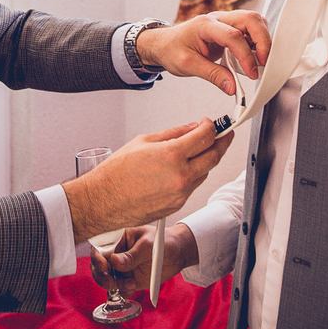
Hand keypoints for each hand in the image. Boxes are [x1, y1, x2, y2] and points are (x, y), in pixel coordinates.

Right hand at [63, 120, 233, 244]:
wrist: (104, 200)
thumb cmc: (117, 172)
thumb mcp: (144, 141)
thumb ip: (173, 134)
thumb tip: (190, 128)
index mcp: (172, 155)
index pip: (206, 137)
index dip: (212, 126)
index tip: (210, 123)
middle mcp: (181, 176)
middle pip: (214, 156)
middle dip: (222, 143)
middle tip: (224, 134)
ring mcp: (181, 193)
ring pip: (205, 172)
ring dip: (206, 160)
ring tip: (198, 150)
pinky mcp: (178, 205)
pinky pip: (193, 186)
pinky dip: (193, 175)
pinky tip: (182, 168)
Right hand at [90, 223, 199, 294]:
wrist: (177, 254)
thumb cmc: (163, 242)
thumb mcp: (148, 246)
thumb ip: (132, 255)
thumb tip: (114, 261)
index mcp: (118, 238)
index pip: (100, 247)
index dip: (96, 258)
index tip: (104, 267)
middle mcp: (116, 253)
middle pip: (98, 265)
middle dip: (101, 276)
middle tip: (111, 283)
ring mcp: (121, 267)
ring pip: (106, 279)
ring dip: (113, 285)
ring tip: (130, 285)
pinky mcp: (128, 279)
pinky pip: (119, 289)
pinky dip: (123, 292)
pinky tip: (133, 288)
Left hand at [136, 11, 269, 94]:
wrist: (163, 44)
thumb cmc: (171, 49)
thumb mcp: (188, 65)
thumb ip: (212, 75)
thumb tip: (232, 88)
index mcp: (205, 25)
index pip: (233, 36)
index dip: (245, 55)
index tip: (251, 73)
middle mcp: (218, 18)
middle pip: (251, 19)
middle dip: (263, 41)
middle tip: (264, 63)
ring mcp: (225, 22)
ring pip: (254, 22)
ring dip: (262, 40)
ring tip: (260, 62)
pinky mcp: (229, 29)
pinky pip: (250, 31)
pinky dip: (256, 43)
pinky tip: (253, 58)